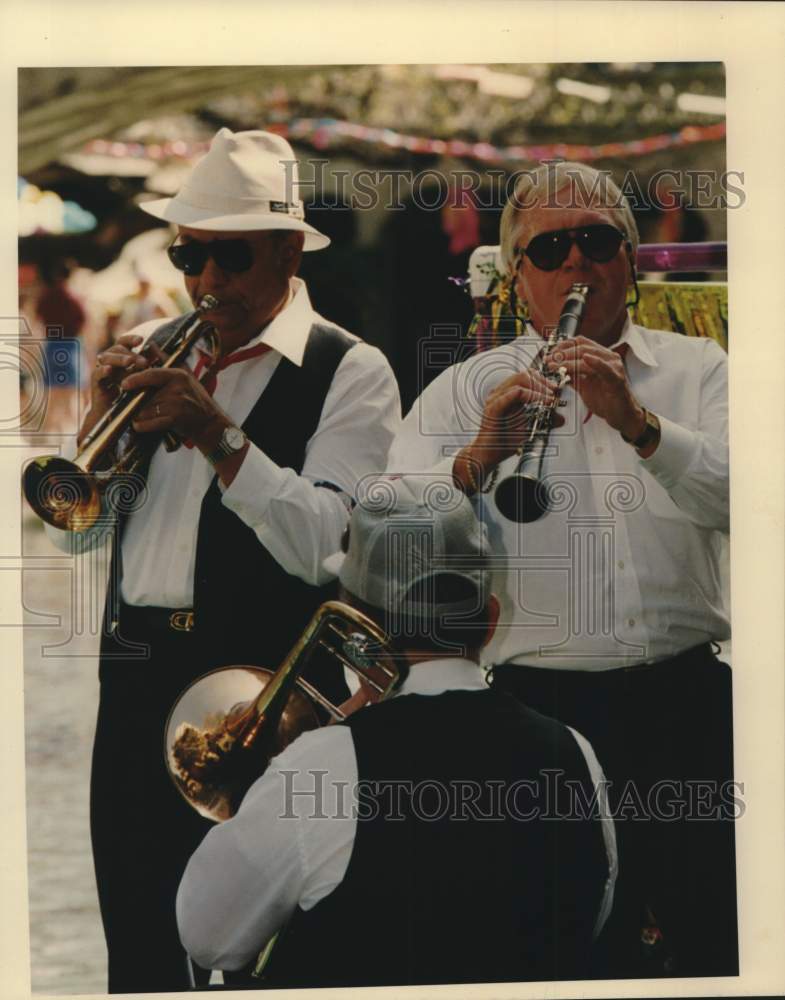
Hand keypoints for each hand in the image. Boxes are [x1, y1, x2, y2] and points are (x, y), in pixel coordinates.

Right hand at [79, 334, 150, 442]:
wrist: (115, 415)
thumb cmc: (131, 395)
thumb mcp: (141, 379)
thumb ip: (146, 366)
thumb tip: (155, 350)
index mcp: (120, 357)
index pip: (123, 343)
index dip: (130, 339)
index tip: (141, 340)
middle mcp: (109, 361)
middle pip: (116, 349)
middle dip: (130, 353)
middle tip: (143, 362)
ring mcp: (101, 370)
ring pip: (106, 358)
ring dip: (119, 359)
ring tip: (129, 362)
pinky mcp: (96, 383)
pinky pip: (97, 373)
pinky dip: (103, 371)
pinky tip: (109, 370)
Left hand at [121, 366, 227, 449]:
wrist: (209, 421)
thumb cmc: (195, 396)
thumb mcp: (185, 374)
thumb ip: (166, 360)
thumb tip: (152, 345)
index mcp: (178, 375)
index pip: (152, 374)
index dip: (136, 378)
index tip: (123, 384)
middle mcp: (178, 388)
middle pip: (146, 394)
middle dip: (134, 400)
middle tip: (126, 403)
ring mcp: (178, 404)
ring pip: (146, 409)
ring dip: (137, 415)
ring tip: (134, 415)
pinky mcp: (176, 419)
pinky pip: (151, 423)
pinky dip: (142, 426)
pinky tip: (139, 425)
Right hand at [454, 367, 561, 492]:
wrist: (487, 454)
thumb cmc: (503, 441)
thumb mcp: (529, 429)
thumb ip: (544, 421)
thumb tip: (561, 418)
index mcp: (505, 394)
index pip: (525, 377)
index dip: (542, 380)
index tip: (555, 389)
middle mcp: (499, 393)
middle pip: (523, 375)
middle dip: (543, 382)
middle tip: (554, 392)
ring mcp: (495, 399)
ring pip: (519, 380)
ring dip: (539, 387)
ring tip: (549, 398)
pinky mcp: (494, 408)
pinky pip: (513, 394)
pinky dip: (531, 395)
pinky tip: (541, 401)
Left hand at [545, 336, 645, 439]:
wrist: (621, 415)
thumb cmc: (606, 400)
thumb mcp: (583, 385)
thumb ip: (572, 375)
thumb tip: (557, 368)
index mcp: (601, 357)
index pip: (580, 342)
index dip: (562, 346)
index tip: (550, 354)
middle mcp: (608, 358)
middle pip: (582, 347)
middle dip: (562, 353)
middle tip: (549, 360)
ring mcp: (613, 367)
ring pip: (588, 356)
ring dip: (569, 360)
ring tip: (555, 365)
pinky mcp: (617, 379)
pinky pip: (605, 369)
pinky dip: (595, 362)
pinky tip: (585, 359)